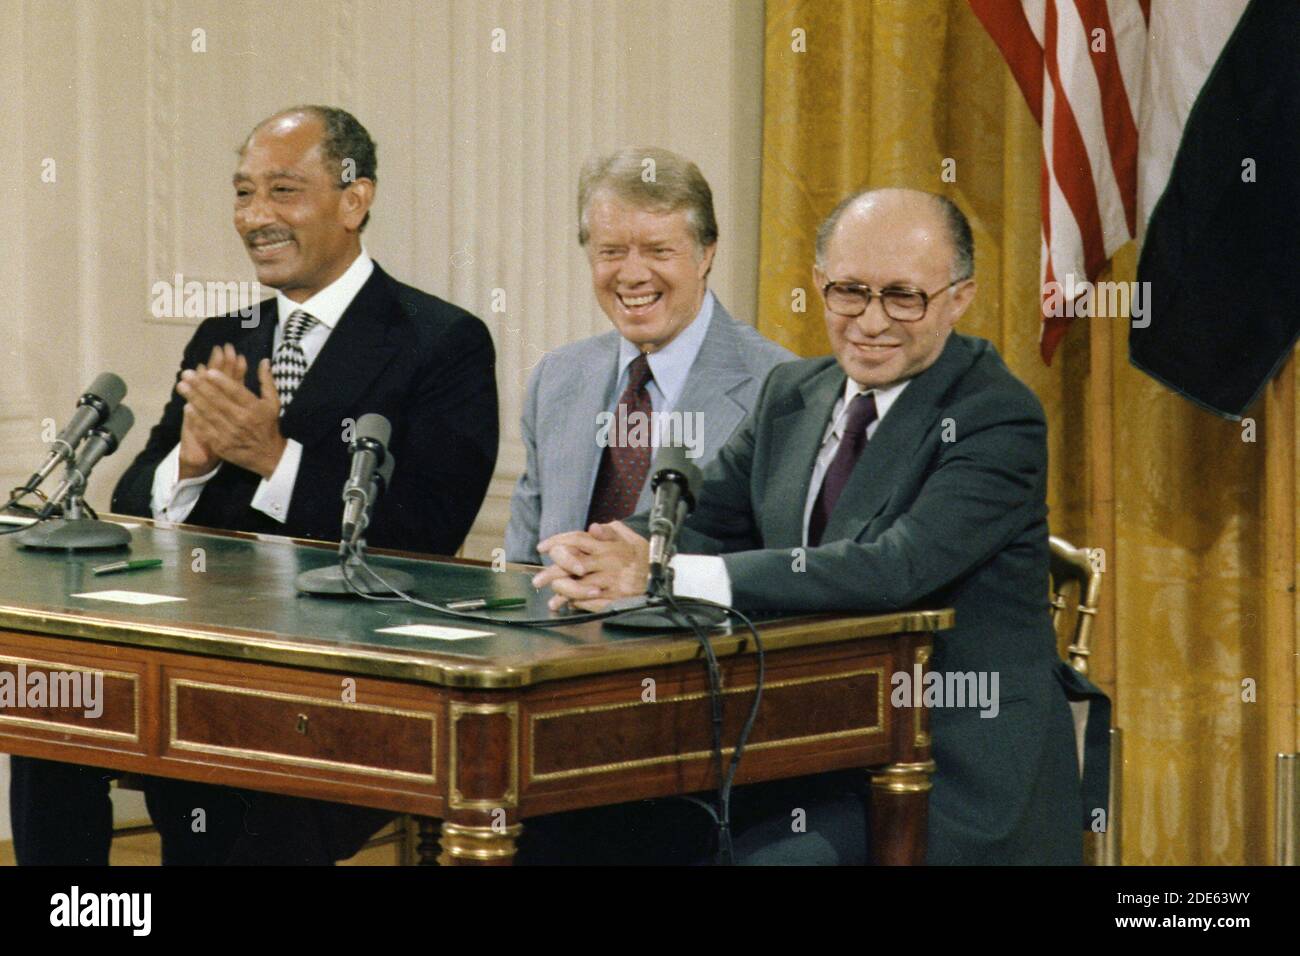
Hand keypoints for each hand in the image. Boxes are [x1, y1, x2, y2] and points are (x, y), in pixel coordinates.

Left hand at [177, 354, 286, 478]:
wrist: (268, 456)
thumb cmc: (269, 425)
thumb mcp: (273, 402)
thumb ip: (266, 381)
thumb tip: (264, 360)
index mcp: (255, 408)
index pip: (236, 392)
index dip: (222, 381)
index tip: (208, 371)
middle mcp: (242, 420)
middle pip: (218, 400)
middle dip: (200, 386)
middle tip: (186, 374)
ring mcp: (230, 433)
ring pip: (209, 413)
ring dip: (193, 399)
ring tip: (182, 386)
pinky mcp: (221, 445)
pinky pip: (206, 430)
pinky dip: (196, 419)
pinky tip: (187, 408)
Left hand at [533, 521, 649, 610]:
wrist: (663, 579)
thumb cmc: (643, 558)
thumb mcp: (631, 538)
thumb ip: (611, 531)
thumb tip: (592, 527)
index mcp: (608, 546)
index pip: (578, 539)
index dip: (557, 541)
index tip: (542, 548)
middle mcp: (607, 562)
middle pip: (573, 564)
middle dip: (552, 572)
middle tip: (537, 581)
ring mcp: (611, 582)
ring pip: (580, 586)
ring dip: (563, 592)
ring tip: (552, 599)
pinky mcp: (615, 599)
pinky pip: (591, 602)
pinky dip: (578, 603)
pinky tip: (569, 605)